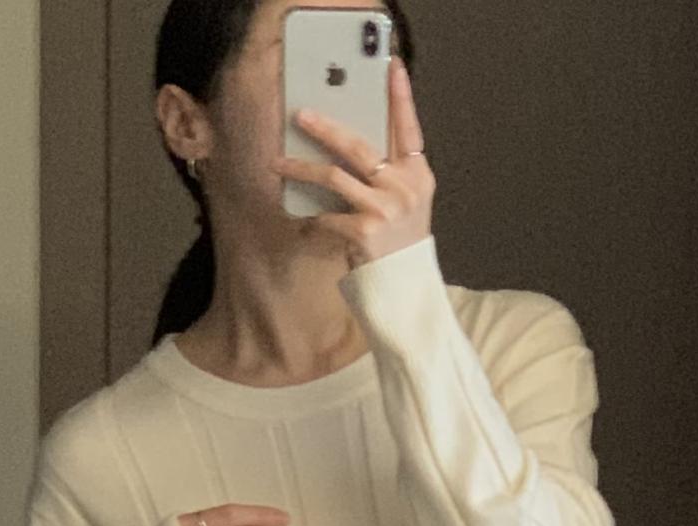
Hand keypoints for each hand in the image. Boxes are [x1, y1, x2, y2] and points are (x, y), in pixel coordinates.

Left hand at [273, 57, 433, 268]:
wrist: (405, 286)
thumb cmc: (399, 242)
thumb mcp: (405, 202)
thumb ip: (388, 172)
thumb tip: (347, 143)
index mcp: (418, 174)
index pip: (410, 128)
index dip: (401, 97)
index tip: (391, 66)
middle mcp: (404, 187)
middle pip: (358, 146)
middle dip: (326, 128)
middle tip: (301, 116)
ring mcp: (385, 208)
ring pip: (334, 176)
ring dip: (302, 168)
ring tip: (278, 162)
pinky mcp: (365, 230)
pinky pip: (328, 215)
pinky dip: (312, 217)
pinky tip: (300, 218)